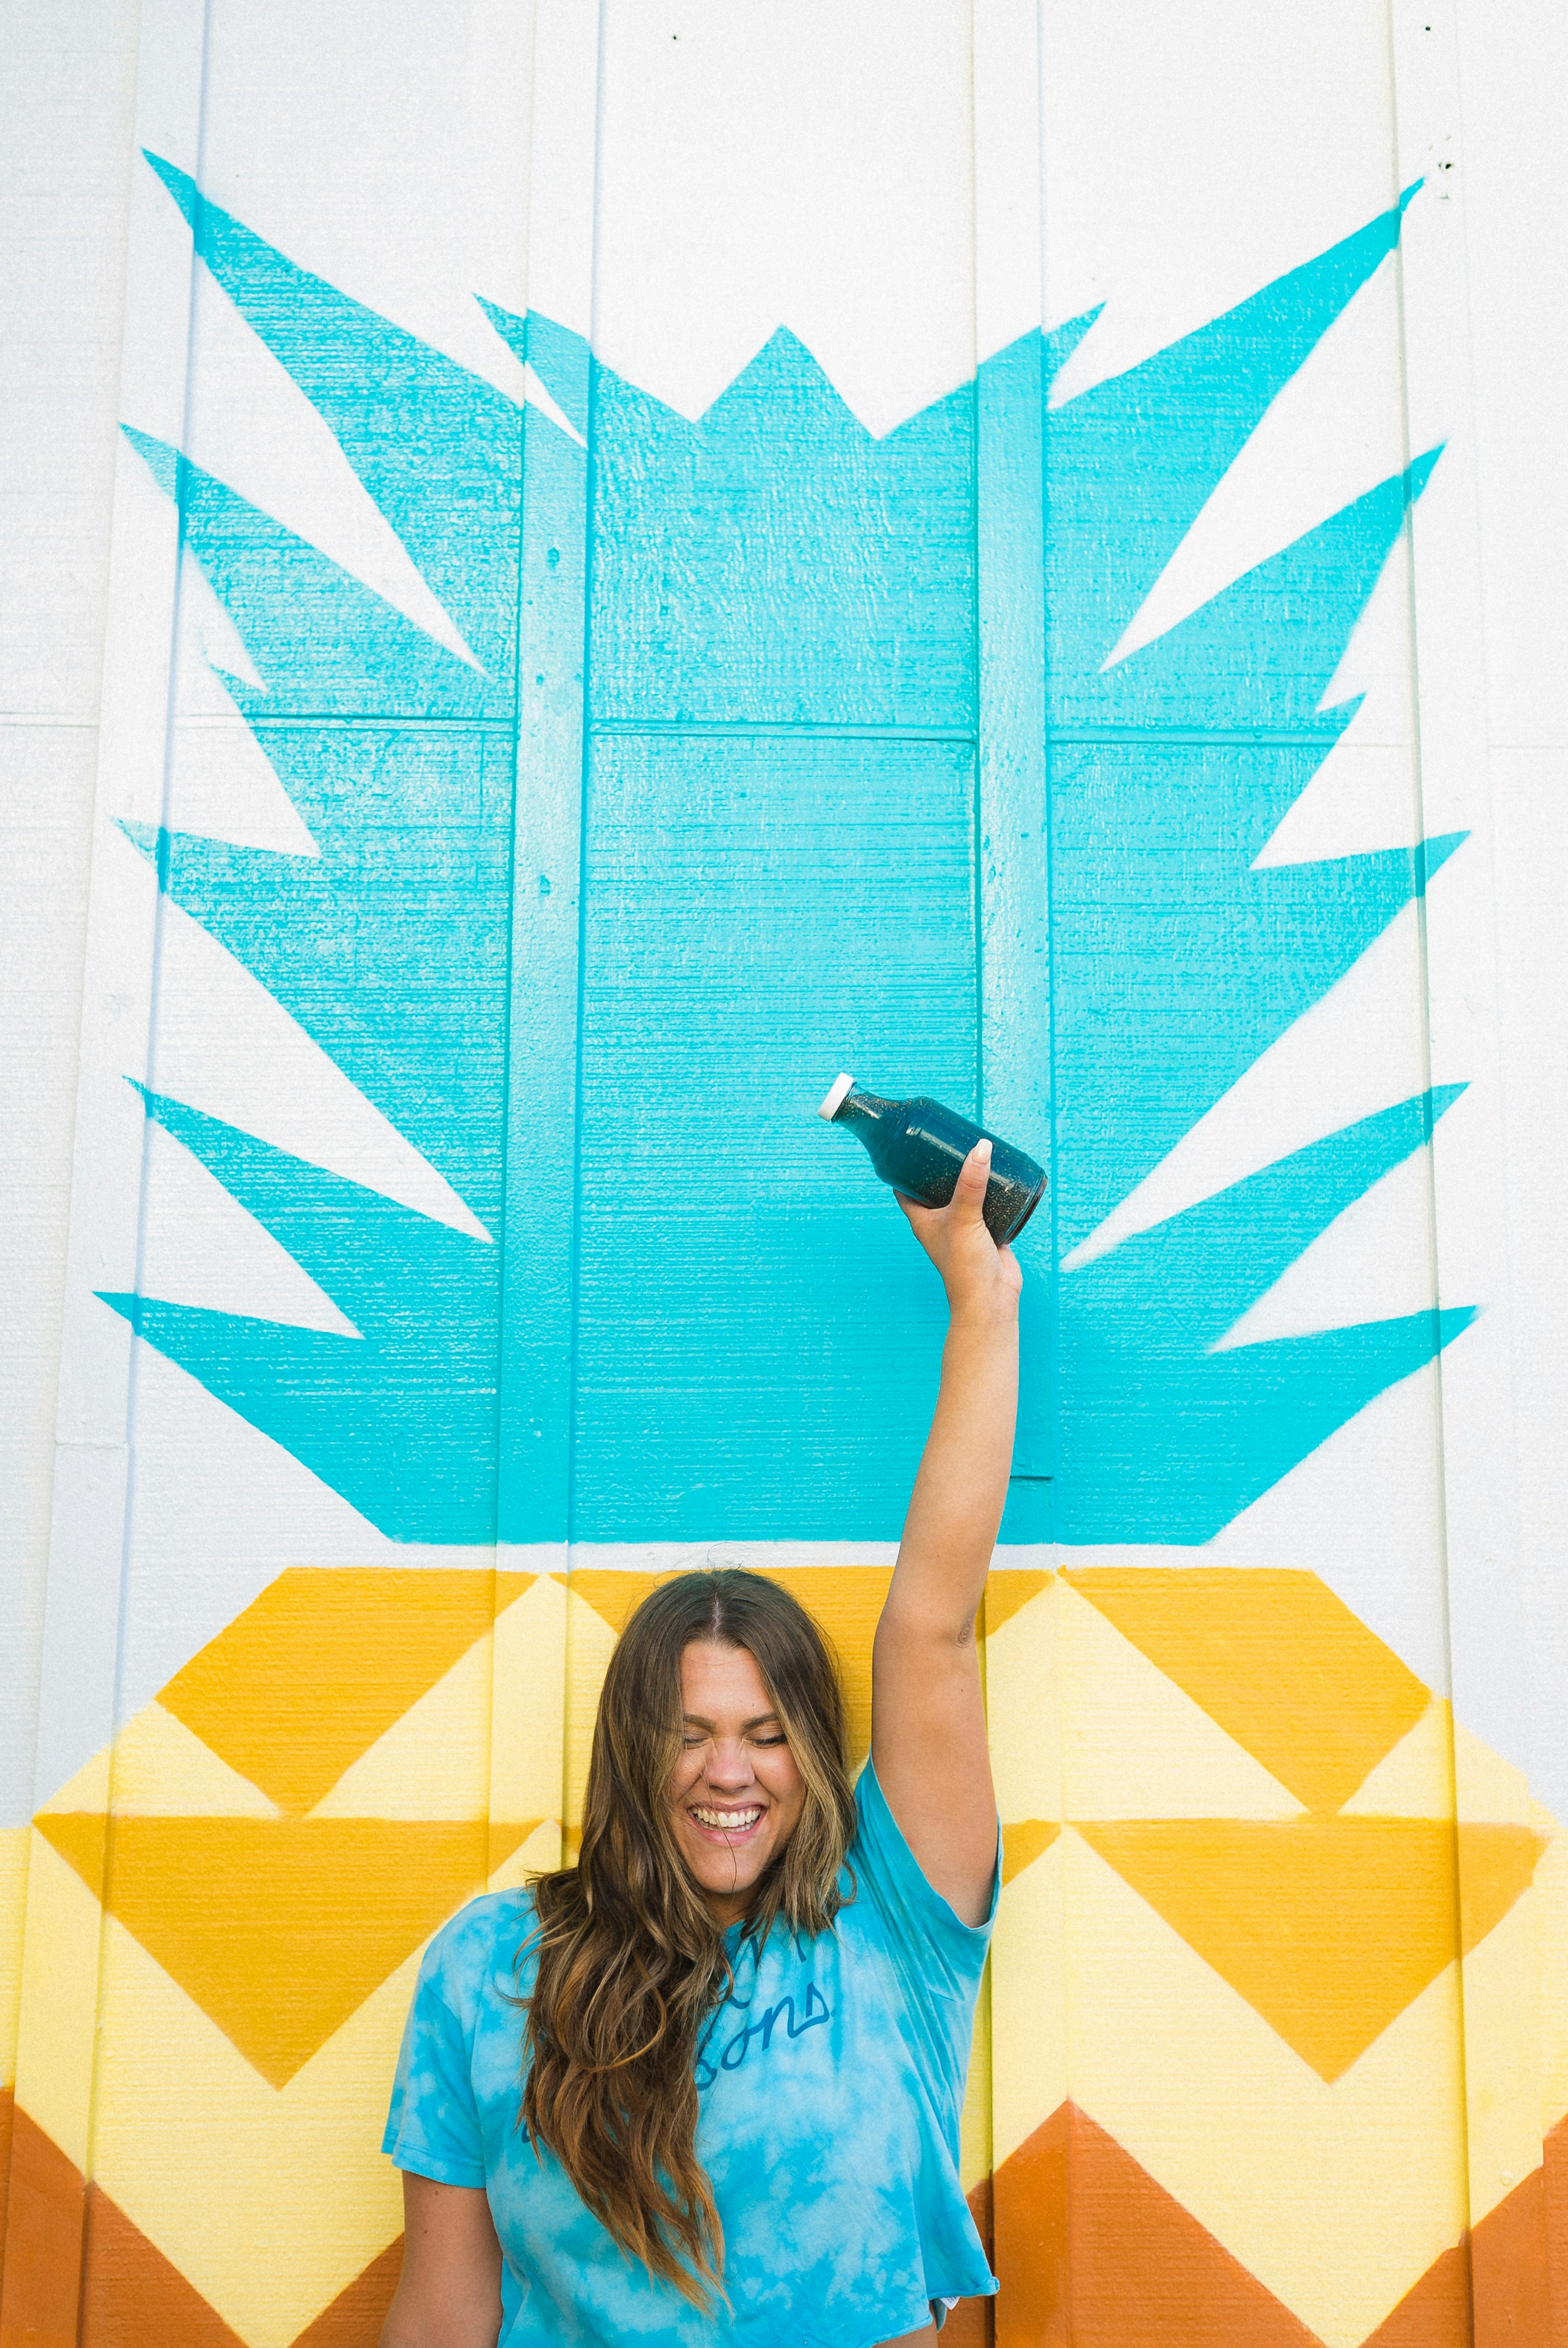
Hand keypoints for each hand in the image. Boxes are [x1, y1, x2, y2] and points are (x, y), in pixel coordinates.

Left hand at [896, 1139, 1022, 1320]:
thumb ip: (971, 1184)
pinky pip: (988, 1207)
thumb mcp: (963, 1218)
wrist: (991, 1298)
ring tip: (976, 1153)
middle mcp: (941, 1222)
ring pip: (964, 1196)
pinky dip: (992, 1193)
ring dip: (969, 1178)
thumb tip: (981, 1149)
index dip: (903, 1168)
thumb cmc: (964, 1266)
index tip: (910, 1145)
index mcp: (922, 1220)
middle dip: (943, 1167)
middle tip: (950, 1141)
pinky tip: (1000, 1177)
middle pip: (936, 1188)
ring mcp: (964, 1227)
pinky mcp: (987, 1232)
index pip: (904, 1189)